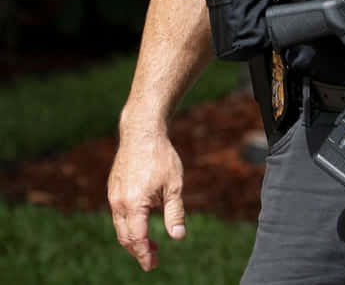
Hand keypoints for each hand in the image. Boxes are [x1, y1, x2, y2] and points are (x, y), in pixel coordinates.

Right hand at [107, 129, 185, 270]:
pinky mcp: (113, 189)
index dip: (144, 254)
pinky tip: (141, 223)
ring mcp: (113, 195)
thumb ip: (174, 212)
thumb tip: (178, 236)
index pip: (137, 238)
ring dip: (133, 238)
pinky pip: (118, 214)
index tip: (152, 264)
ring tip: (149, 245)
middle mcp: (119, 202)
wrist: (142, 132)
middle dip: (138, 250)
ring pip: (120, 226)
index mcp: (134, 203)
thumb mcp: (174, 184)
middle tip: (152, 259)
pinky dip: (128, 224)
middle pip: (125, 236)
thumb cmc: (161, 156)